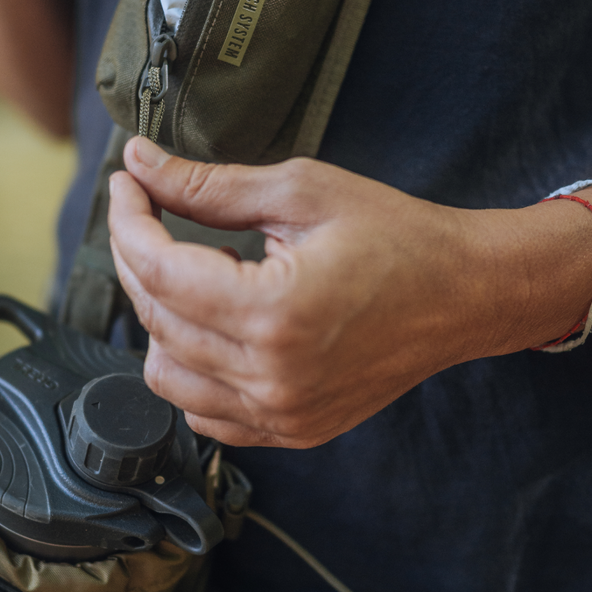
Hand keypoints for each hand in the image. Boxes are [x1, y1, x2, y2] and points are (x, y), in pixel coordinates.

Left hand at [108, 137, 591, 447]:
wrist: (464, 293)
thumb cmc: (396, 235)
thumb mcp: (301, 191)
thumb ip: (209, 185)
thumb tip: (142, 163)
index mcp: (275, 312)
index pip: (157, 269)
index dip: (128, 218)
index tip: (127, 183)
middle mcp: (272, 377)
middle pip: (154, 316)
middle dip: (136, 253)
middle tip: (149, 207)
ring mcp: (281, 413)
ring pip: (166, 372)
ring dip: (159, 313)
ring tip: (190, 266)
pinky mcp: (290, 429)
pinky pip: (203, 411)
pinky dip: (190, 363)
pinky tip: (213, 319)